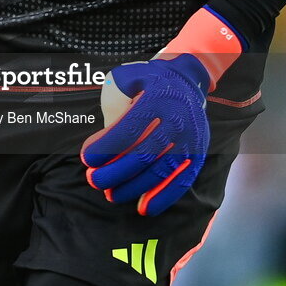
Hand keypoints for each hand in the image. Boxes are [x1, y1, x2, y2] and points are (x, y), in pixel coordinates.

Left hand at [82, 6, 243, 215]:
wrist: (186, 80)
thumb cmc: (148, 81)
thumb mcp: (127, 77)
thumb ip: (113, 104)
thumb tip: (102, 140)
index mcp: (158, 97)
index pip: (129, 129)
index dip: (106, 147)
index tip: (87, 158)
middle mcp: (178, 119)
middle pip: (143, 154)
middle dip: (115, 172)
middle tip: (94, 180)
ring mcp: (190, 138)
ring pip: (161, 171)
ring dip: (134, 188)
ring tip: (111, 195)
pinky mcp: (198, 153)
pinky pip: (182, 180)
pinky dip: (164, 197)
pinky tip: (145, 208)